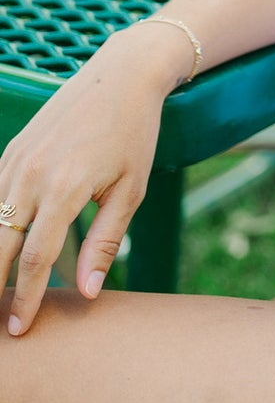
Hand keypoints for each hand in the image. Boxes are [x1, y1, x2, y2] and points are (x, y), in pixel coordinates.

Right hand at [0, 23, 186, 334]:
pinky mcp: (10, 151)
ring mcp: (15, 160)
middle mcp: (30, 175)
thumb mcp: (131, 190)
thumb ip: (106, 243)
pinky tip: (1, 248)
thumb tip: (88, 293)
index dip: (24, 298)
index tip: (21, 328)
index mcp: (64, 188)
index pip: (33, 258)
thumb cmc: (134, 134)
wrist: (121, 75)